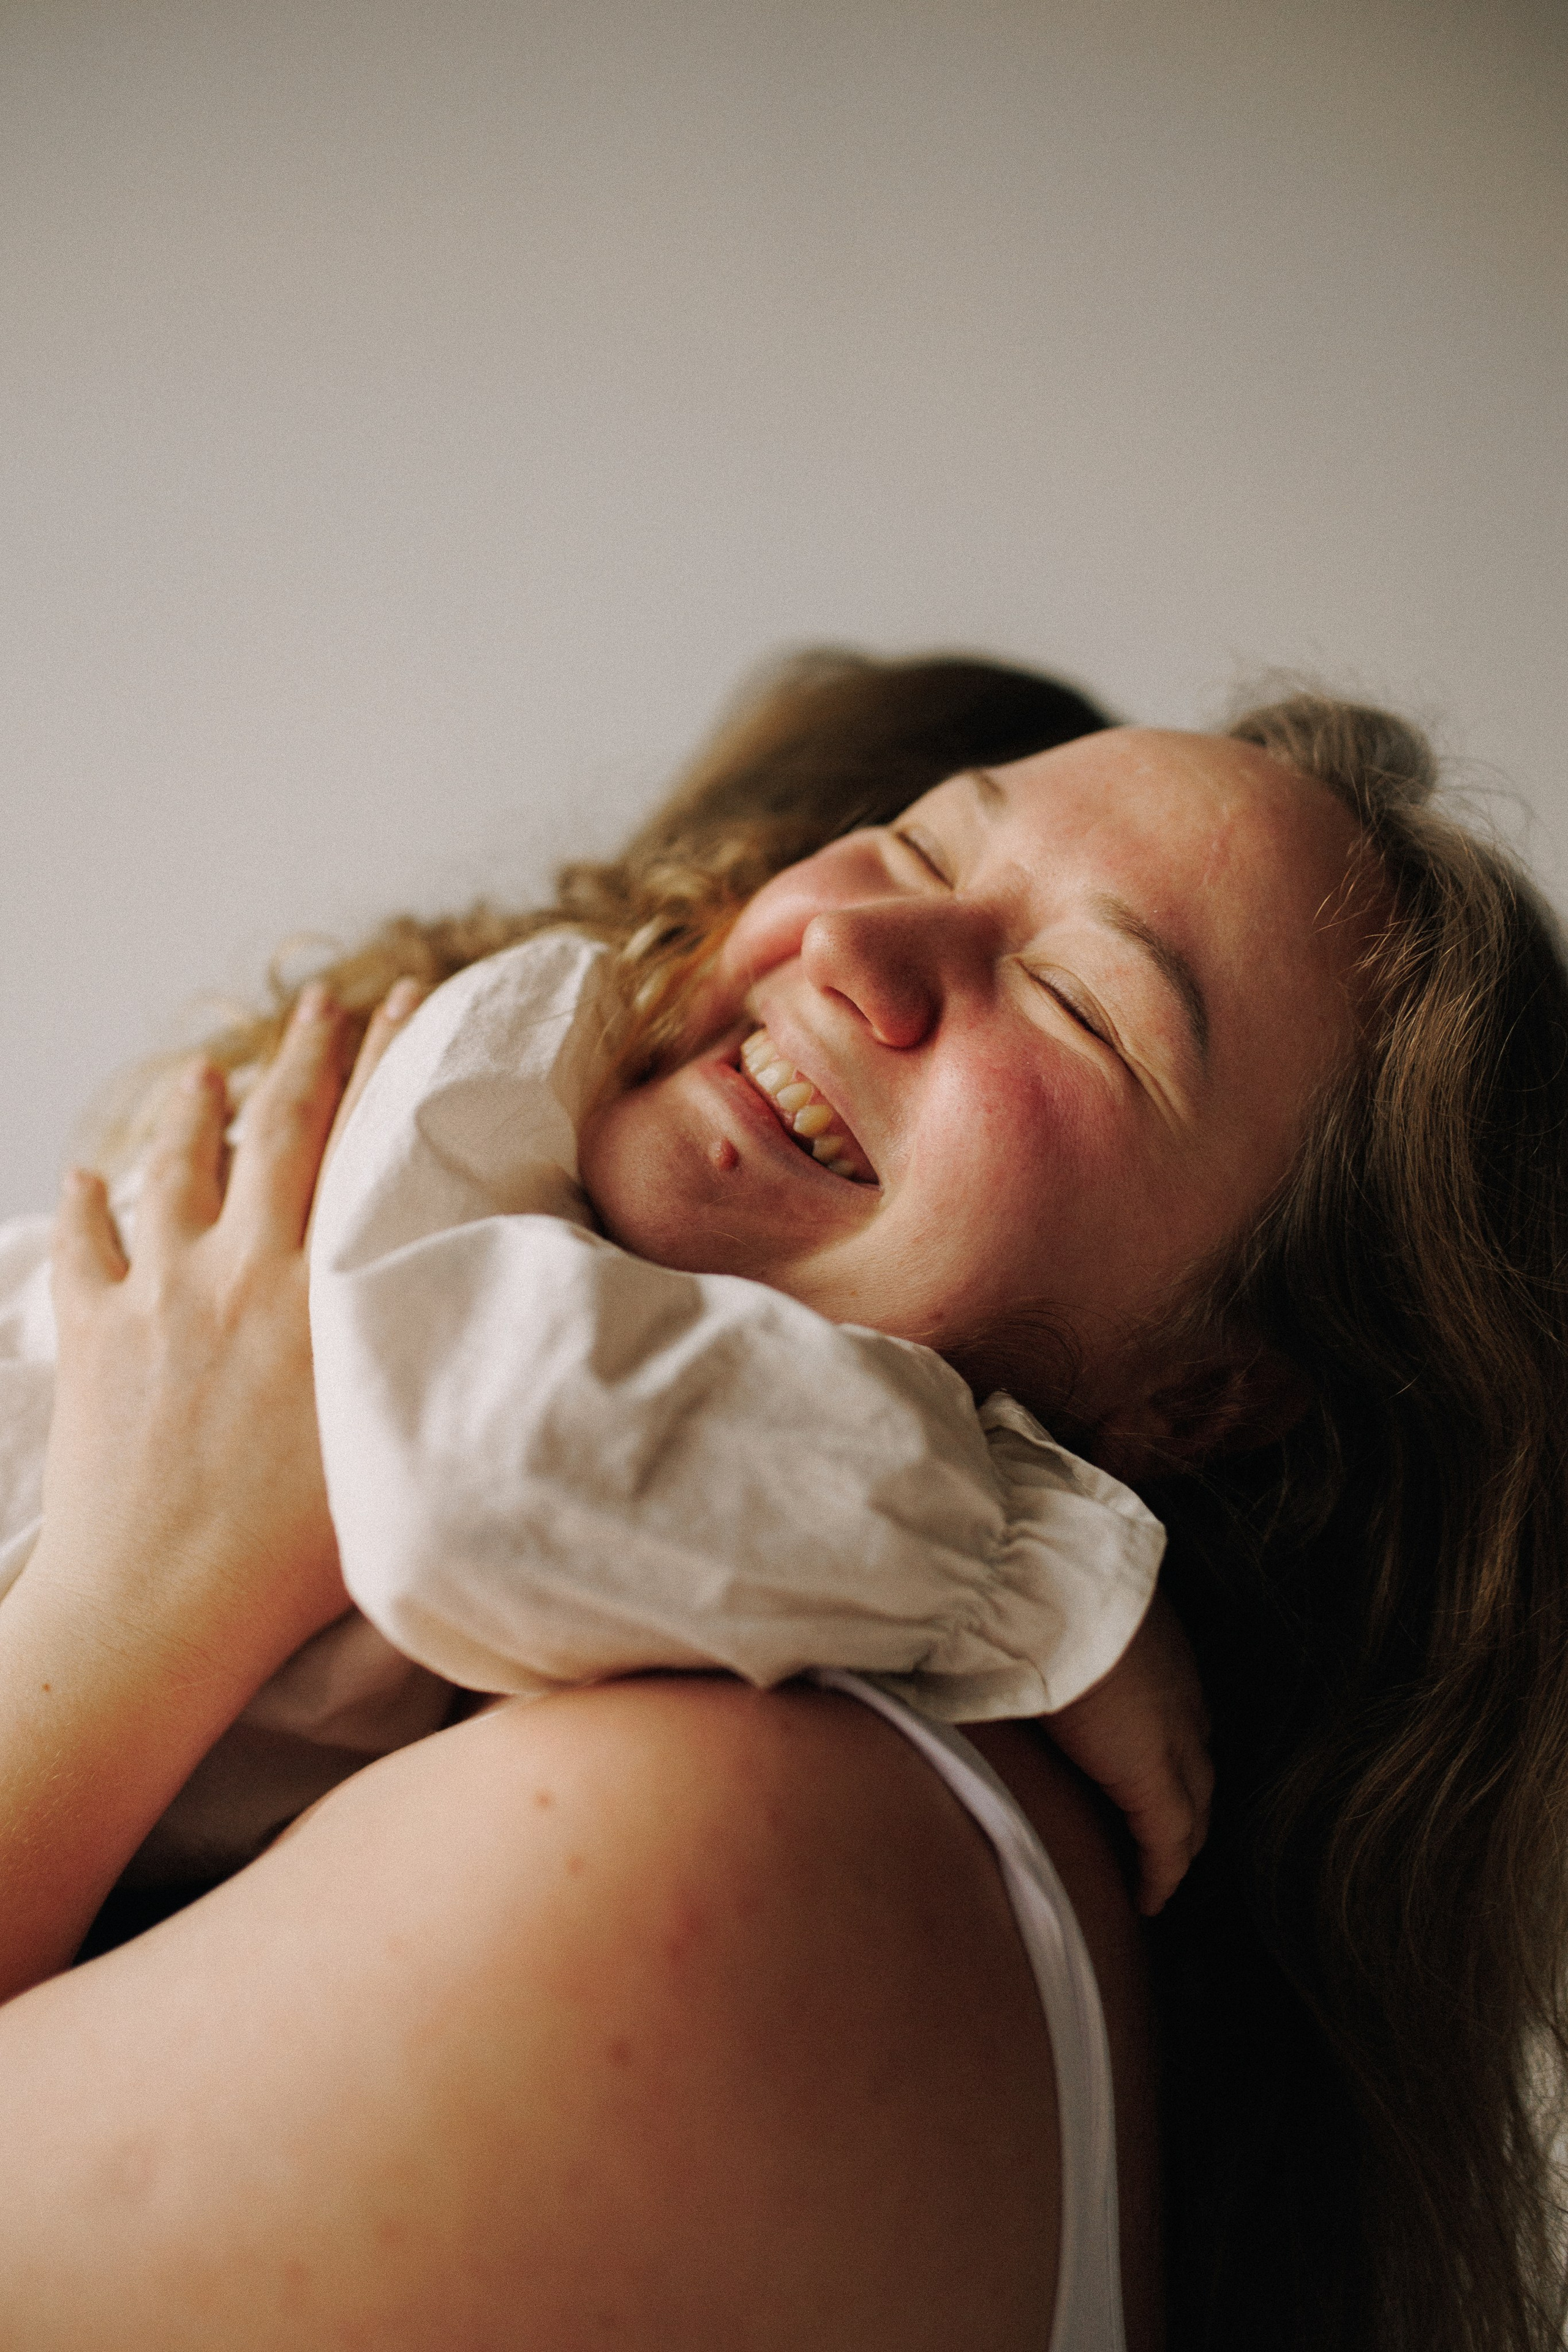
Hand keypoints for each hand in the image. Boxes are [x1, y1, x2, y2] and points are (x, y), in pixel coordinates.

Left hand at [0, 979, 425, 1997]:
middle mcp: (242, 1270)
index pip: (367, 1142)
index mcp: (325, 1292)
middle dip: (305, 1052)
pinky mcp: (93, 1334)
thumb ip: (435, 1372)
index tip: (409, 993)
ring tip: (202, 1072)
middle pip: (275, 1125)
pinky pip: (84, 1247)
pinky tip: (82, 1178)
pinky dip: (86, 1206)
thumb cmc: (296, 1563)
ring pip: (172, 1168)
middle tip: (321, 999)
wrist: (159, 1614)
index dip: (393, 1057)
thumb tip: (496, 1323)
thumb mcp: (399, 1449)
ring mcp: (158, 1295)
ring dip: (191, 1111)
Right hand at [1042, 1590, 1212, 1915]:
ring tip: (1162, 1868)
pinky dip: (1163, 1872)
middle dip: (1188, 1794)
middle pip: (1197, 1758)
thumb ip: (1038, 1625)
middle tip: (1167, 1830)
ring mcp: (1173, 1733)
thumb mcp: (1046, 1597)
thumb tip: (998, 1630)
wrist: (1042, 1584)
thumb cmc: (1029, 1579)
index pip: (1178, 1706)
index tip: (1154, 1764)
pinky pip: (1168, 1842)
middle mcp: (1179, 1689)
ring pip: (1193, 1802)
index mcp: (1156, 1642)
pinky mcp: (1151, 1776)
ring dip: (1181, 1835)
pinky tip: (1150, 1899)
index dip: (1170, 1741)